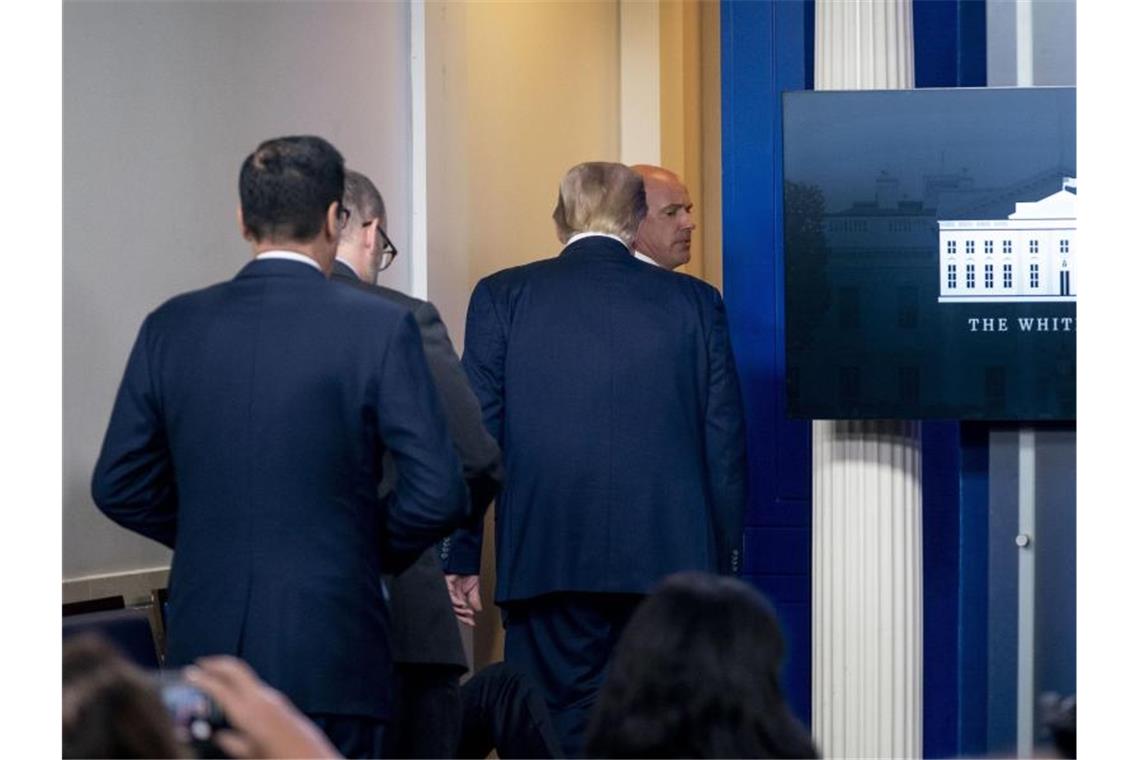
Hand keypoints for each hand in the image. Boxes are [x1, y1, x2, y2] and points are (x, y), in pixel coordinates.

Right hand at [184, 655, 340, 758]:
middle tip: (199, 664)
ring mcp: (273, 698)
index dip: (202, 678)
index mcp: (249, 713)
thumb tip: (218, 735)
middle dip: (216, 663)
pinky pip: (254, 687)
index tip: (188, 672)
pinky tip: (231, 697)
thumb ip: (230, 743)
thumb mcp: (249, 755)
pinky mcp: (280, 702)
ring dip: (228, 674)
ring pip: (245, 677)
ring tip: (211, 680)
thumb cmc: (280, 759)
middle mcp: (262, 699)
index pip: (220, 687)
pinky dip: (239, 685)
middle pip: (235, 669)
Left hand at [445, 574, 481, 626]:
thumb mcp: (474, 588)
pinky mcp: (446, 584)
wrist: (466, 559)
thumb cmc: (468, 571)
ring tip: (468, 612)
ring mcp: (448, 590)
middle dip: (462, 617)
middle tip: (469, 621)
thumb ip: (475, 599)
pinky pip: (449, 595)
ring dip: (460, 610)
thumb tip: (478, 609)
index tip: (472, 623)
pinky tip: (462, 604)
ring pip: (451, 605)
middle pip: (454, 610)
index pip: (460, 610)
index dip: (465, 618)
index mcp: (458, 596)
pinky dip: (456, 601)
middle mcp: (452, 594)